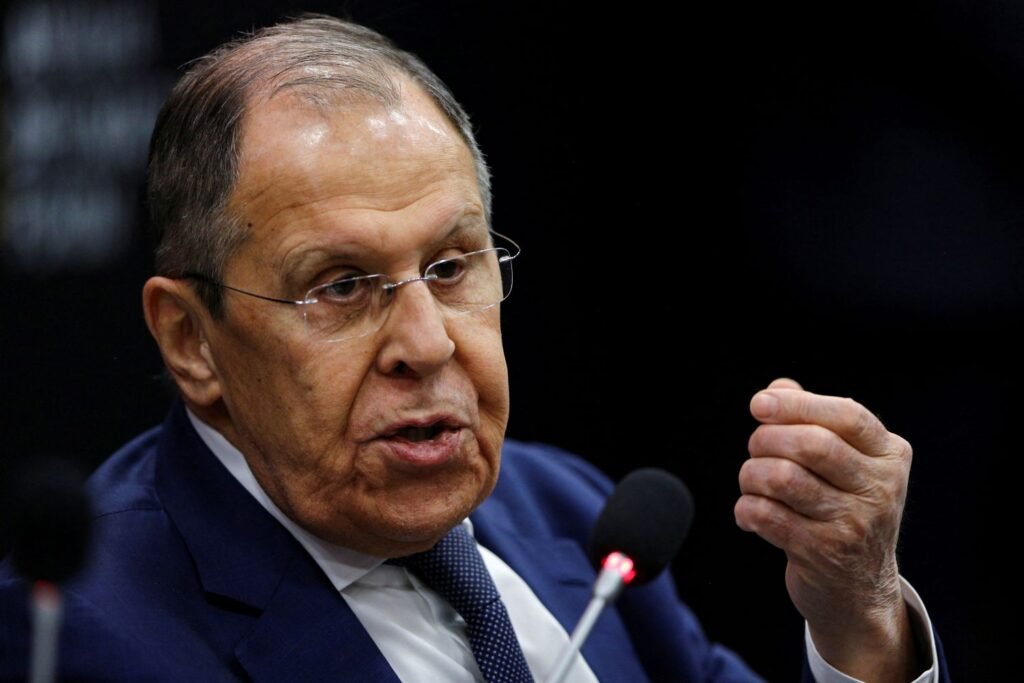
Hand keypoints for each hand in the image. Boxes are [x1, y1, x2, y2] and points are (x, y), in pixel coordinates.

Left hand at [735, 378, 920, 681]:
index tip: (759, 404)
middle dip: (767, 439)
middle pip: (811, 445)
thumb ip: (813, 420)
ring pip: (783, 478)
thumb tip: (777, 388)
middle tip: (755, 449)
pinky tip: (750, 513)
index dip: (798, 404)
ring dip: (751, 475)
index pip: (847, 416)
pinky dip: (747, 509)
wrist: (860, 589)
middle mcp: (880, 490)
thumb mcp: (845, 464)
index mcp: (890, 457)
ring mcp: (855, 525)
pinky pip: (767, 515)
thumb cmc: (844, 510)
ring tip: (751, 483)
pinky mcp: (823, 554)